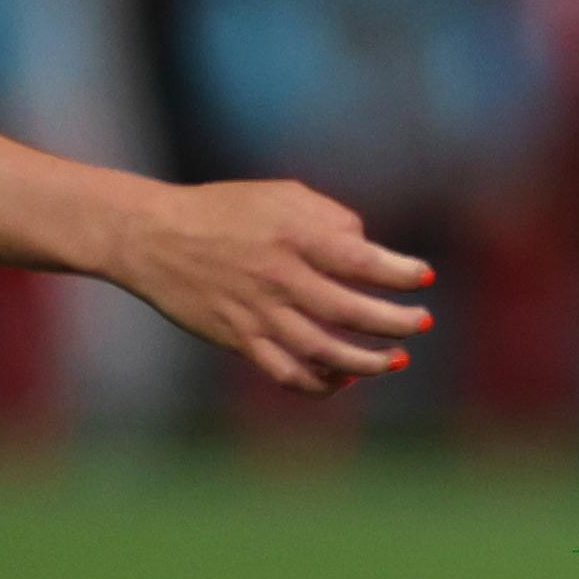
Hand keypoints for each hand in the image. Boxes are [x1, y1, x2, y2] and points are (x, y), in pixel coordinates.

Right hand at [108, 178, 434, 392]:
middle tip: (423, 322)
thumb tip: (366, 246)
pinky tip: (345, 379)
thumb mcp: (282, 194)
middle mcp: (279, 278)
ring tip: (397, 360)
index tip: (424, 277)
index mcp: (293, 235)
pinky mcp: (239, 339)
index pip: (360, 259)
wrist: (154, 237)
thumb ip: (330, 217)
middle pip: (349, 311)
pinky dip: (320, 384)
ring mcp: (258, 314)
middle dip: (395, 321)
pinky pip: (287, 373)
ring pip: (323, 352)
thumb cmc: (225, 209)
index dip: (398, 272)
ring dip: (367, 361)